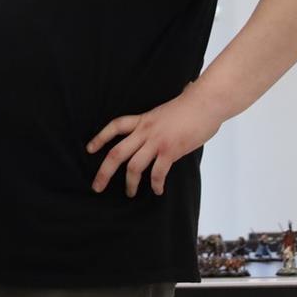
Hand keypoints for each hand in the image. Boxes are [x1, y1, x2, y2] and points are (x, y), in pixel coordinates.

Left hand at [87, 85, 225, 196]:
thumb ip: (157, 121)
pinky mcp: (171, 150)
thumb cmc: (191, 105)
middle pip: (116, 153)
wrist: (206, 102)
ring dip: (130, 183)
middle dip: (104, 172)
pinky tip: (157, 190)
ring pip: (134, 166)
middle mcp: (145, 131)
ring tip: (130, 193)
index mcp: (143, 119)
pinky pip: (158, 172)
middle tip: (97, 186)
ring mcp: (157, 141)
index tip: (90, 149)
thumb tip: (160, 123)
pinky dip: (156, 184)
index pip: (115, 126)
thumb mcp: (165, 111)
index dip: (100, 137)